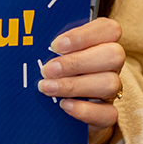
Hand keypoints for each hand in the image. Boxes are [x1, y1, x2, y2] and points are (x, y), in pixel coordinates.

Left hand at [38, 18, 124, 143]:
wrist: (62, 107)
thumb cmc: (56, 69)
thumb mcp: (55, 53)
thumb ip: (51, 44)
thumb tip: (29, 39)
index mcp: (101, 41)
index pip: (108, 29)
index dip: (84, 35)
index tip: (56, 45)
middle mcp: (111, 64)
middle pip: (113, 55)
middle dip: (76, 62)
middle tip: (48, 69)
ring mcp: (112, 89)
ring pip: (110, 83)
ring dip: (74, 85)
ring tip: (47, 87)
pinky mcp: (108, 114)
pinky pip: (108, 114)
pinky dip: (85, 110)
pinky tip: (64, 105)